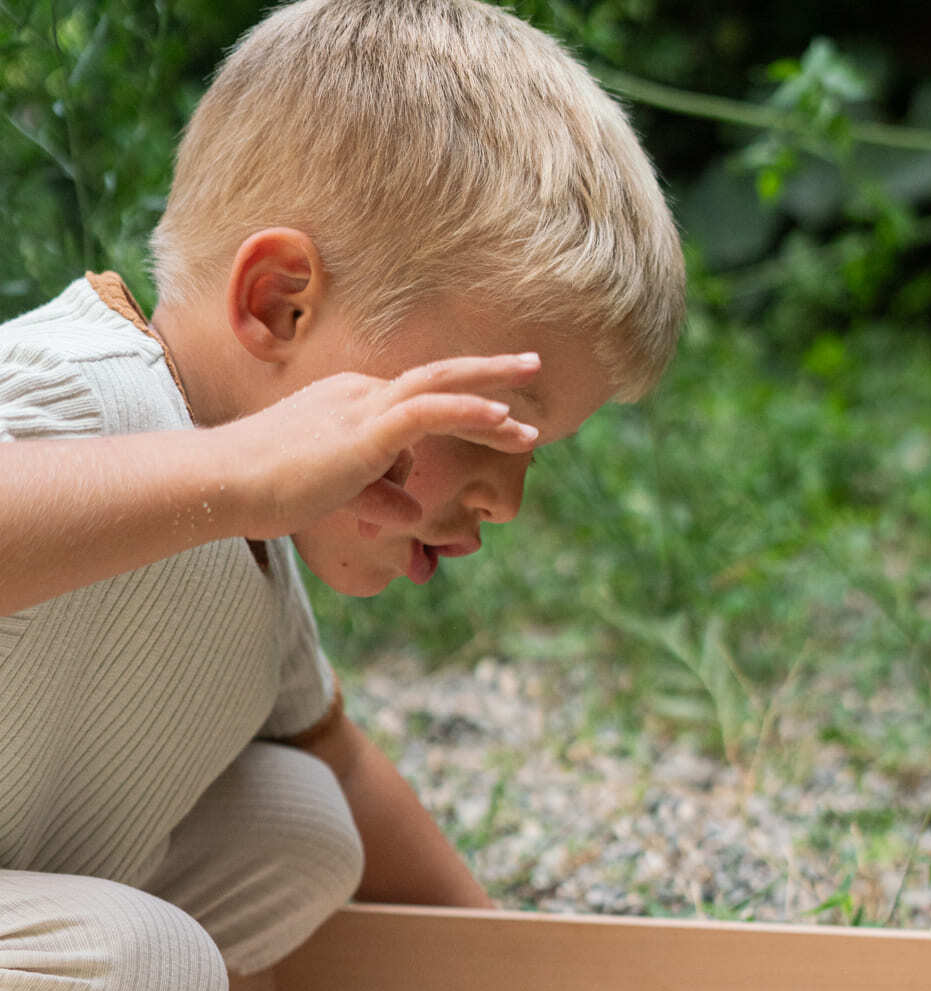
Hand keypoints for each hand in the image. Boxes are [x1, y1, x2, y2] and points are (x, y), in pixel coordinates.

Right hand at [209, 354, 541, 542]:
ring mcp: (363, 408)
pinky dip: (469, 412)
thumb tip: (414, 515)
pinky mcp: (365, 431)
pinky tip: (504, 418)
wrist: (226, 484)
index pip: (414, 405)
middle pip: (437, 377)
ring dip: (493, 393)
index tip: (502, 423)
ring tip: (533, 409)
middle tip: (533, 365)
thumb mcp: (337, 497)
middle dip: (489, 374)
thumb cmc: (268, 492)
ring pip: (440, 388)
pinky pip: (429, 412)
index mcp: (351, 403)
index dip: (460, 414)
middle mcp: (360, 394)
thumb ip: (379, 499)